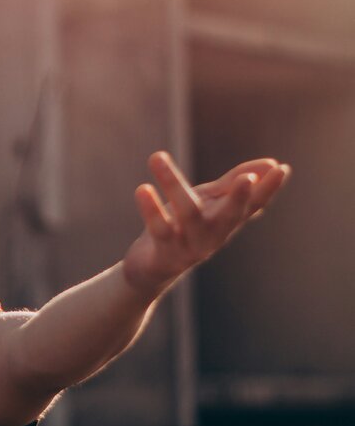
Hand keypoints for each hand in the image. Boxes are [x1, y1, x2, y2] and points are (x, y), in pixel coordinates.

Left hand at [122, 151, 290, 296]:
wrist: (150, 269)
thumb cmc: (183, 229)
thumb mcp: (208, 203)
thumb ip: (232, 184)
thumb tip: (272, 163)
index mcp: (226, 221)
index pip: (253, 205)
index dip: (268, 189)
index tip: (282, 168)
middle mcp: (213, 235)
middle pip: (229, 216)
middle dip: (239, 198)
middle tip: (247, 180)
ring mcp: (190, 246)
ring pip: (187, 214)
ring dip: (172, 184)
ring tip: (157, 156)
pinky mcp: (165, 253)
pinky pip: (159, 229)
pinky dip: (150, 209)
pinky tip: (143, 188)